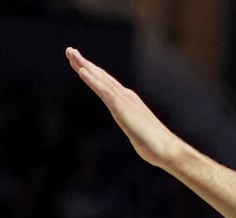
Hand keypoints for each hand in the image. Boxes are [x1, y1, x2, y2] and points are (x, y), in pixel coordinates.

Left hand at [66, 47, 186, 169]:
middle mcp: (125, 96)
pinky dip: (92, 80)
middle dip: (84, 63)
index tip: (79, 63)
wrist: (166, 148)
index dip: (92, 73)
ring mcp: (123, 101)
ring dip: (84, 65)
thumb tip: (137, 133)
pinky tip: (82, 71)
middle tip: (69, 50)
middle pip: (101, 76)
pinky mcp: (121, 108)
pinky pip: (104, 91)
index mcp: (128, 102)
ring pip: (100, 79)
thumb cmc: (155, 145)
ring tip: (71, 53)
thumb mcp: (139, 134)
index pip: (106, 84)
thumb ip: (135, 128)